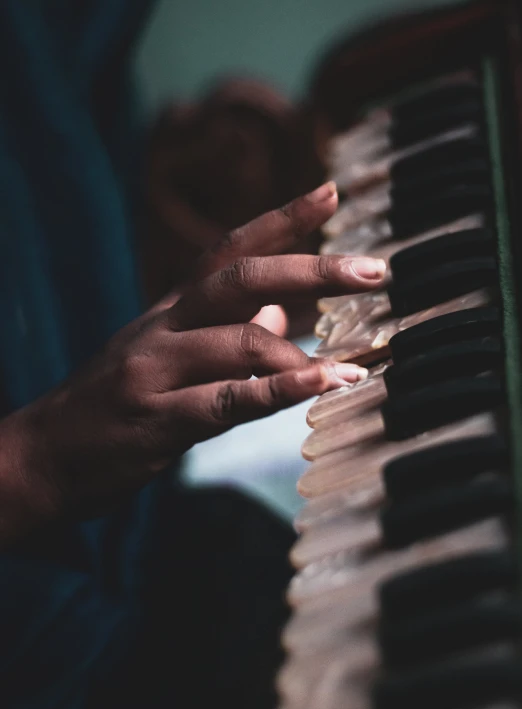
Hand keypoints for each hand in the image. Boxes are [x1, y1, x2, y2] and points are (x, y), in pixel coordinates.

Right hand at [0, 183, 384, 540]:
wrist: (41, 457)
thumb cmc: (110, 408)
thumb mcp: (162, 357)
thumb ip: (223, 332)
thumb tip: (282, 311)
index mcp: (167, 311)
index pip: (227, 250)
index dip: (281, 219)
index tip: (331, 192)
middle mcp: (162, 328)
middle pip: (241, 278)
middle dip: (312, 268)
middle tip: (374, 270)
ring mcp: (156, 370)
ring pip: (239, 339)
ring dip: (304, 350)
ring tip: (355, 363)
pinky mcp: (157, 419)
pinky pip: (228, 400)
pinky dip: (280, 391)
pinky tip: (322, 386)